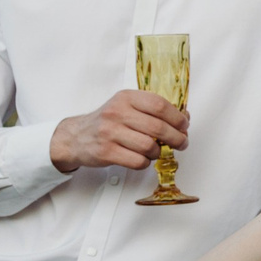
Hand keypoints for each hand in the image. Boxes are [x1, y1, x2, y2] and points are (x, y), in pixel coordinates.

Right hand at [50, 90, 188, 172]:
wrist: (76, 136)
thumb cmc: (107, 122)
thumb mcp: (127, 106)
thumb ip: (153, 110)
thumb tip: (185, 116)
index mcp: (126, 98)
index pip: (159, 105)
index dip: (177, 117)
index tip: (184, 125)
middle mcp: (117, 113)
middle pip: (158, 127)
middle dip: (176, 138)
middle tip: (182, 143)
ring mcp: (110, 132)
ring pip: (149, 146)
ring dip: (158, 152)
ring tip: (156, 151)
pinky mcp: (106, 152)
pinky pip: (137, 161)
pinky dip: (145, 162)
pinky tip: (142, 158)